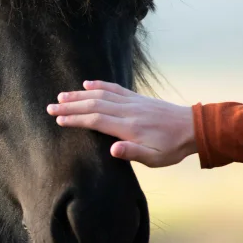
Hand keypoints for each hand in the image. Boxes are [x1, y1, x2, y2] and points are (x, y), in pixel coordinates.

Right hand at [46, 80, 196, 166]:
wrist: (193, 128)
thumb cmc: (172, 148)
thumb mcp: (155, 159)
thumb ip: (133, 153)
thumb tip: (112, 150)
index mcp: (130, 127)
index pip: (97, 120)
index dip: (76, 119)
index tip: (59, 120)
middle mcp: (128, 111)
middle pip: (93, 105)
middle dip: (70, 106)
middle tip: (50, 107)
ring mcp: (132, 102)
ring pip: (101, 95)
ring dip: (79, 95)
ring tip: (61, 96)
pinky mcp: (137, 98)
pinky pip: (114, 89)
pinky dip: (99, 85)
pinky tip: (87, 84)